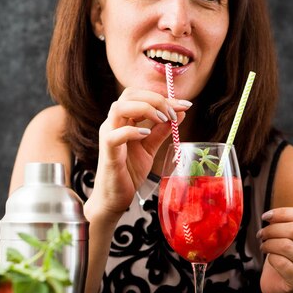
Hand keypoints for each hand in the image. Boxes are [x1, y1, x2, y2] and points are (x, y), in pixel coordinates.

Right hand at [85, 87, 189, 221]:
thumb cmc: (128, 172)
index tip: (185, 104)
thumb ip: (162, 131)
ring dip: (144, 109)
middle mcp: (113, 124)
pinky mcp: (108, 152)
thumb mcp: (150, 148)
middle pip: (129, 95)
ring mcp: (108, 136)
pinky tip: (146, 135)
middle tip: (172, 113)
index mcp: (123, 121)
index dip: (163, 97)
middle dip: (154, 99)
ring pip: (119, 108)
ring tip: (162, 120)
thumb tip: (180, 114)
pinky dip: (132, 131)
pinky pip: (115, 135)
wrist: (115, 198)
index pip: (140, 96)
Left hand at [257, 193, 292, 292]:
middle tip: (261, 233)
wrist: (282, 285)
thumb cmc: (288, 255)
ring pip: (286, 246)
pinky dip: (270, 257)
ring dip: (268, 243)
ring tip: (263, 244)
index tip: (266, 216)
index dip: (283, 212)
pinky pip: (281, 263)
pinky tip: (268, 258)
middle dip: (272, 229)